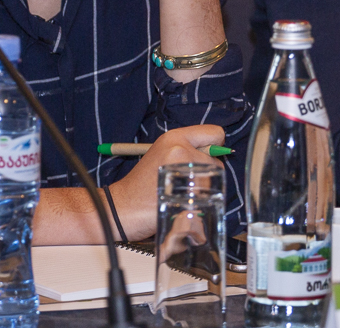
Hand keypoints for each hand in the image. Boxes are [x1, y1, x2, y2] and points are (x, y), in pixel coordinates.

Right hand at [108, 125, 225, 240]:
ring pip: (214, 181)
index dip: (214, 147)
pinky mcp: (186, 191)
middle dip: (207, 173)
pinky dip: (201, 203)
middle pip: (216, 160)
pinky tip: (182, 204)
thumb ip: (187, 149)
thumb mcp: (162, 154)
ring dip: (204, 190)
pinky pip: (208, 196)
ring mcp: (184, 170)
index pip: (215, 132)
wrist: (122, 207)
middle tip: (185, 183)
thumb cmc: (143, 184)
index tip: (204, 158)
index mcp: (174, 137)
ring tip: (181, 194)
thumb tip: (217, 152)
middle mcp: (181, 149)